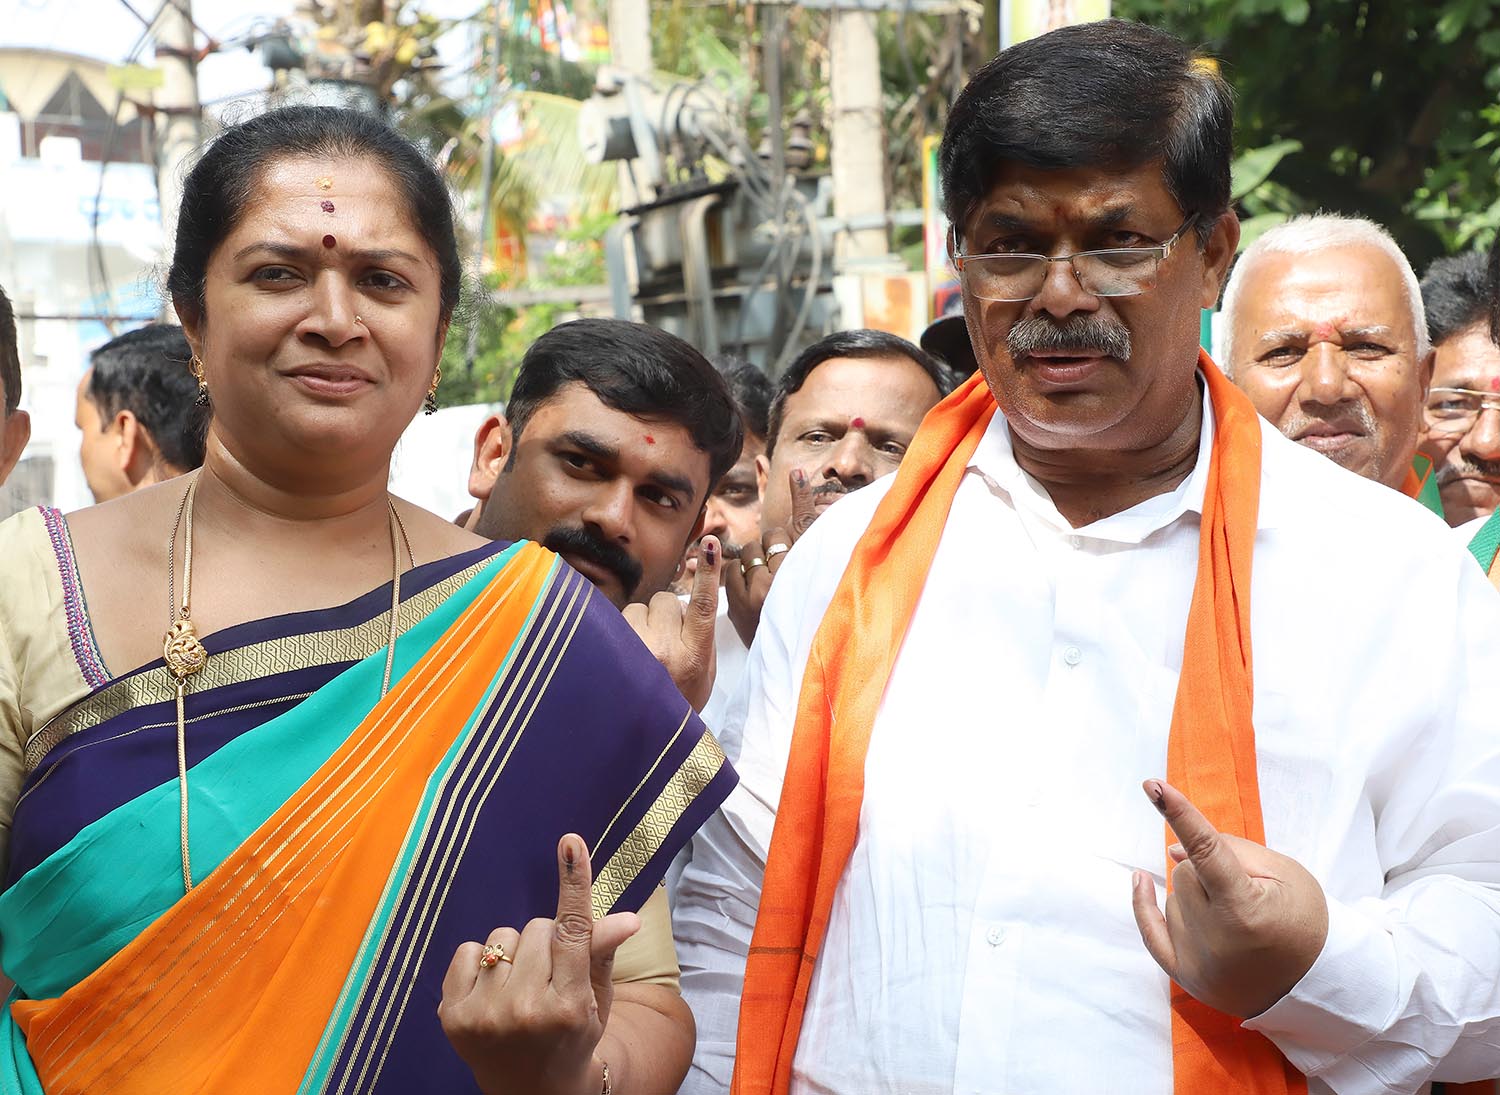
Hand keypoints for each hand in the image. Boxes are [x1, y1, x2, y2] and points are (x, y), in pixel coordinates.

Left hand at [439, 835, 639, 1094]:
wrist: (533, 1093)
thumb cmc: (573, 1036)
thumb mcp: (596, 999)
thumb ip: (602, 952)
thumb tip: (628, 916)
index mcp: (569, 1006)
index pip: (574, 932)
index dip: (574, 883)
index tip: (571, 843)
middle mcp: (525, 1011)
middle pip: (536, 928)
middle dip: (546, 942)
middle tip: (551, 977)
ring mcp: (484, 1015)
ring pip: (502, 937)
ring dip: (514, 953)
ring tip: (521, 987)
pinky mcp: (452, 1016)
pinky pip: (467, 950)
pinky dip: (481, 963)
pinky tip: (492, 992)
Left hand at [623, 535, 719, 710]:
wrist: (642, 742)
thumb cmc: (678, 704)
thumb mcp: (704, 676)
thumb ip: (699, 637)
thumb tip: (689, 602)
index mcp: (694, 657)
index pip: (704, 606)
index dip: (708, 573)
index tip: (708, 546)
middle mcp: (664, 651)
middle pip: (666, 601)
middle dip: (664, 615)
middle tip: (663, 644)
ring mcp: (633, 651)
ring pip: (637, 610)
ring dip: (639, 625)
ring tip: (640, 656)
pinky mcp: (607, 653)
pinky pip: (614, 623)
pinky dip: (619, 635)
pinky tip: (622, 658)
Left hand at [724, 471, 822, 648]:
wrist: (791, 673)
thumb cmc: (810, 629)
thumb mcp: (819, 589)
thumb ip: (816, 551)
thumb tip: (809, 500)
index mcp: (814, 572)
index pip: (806, 522)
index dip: (801, 496)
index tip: (795, 474)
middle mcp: (789, 578)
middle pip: (772, 537)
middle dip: (773, 545)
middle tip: (779, 567)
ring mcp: (762, 593)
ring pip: (749, 552)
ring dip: (753, 560)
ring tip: (764, 581)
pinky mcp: (741, 608)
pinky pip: (730, 573)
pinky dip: (734, 575)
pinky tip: (745, 586)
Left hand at [1130, 779, 1328, 1017]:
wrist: (1317, 984)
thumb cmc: (1306, 921)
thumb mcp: (1285, 873)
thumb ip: (1230, 850)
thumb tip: (1173, 848)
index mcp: (1244, 910)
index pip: (1205, 850)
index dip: (1179, 814)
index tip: (1153, 786)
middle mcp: (1215, 939)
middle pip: (1185, 873)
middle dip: (1207, 872)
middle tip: (1246, 893)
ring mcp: (1197, 962)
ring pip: (1172, 898)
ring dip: (1194, 897)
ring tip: (1235, 920)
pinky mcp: (1185, 976)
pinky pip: (1149, 931)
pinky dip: (1145, 905)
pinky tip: (1141, 880)